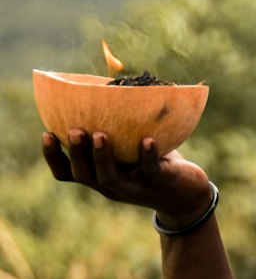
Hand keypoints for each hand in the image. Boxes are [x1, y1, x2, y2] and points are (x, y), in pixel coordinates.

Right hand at [42, 130, 214, 228]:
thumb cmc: (153, 164)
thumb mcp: (128, 148)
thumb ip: (114, 129)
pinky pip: (150, 171)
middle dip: (77, 153)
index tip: (46, 133)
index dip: (53, 156)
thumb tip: (104, 83)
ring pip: (110, 177)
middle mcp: (110, 185)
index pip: (66, 172)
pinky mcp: (158, 184)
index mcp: (98, 176)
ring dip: (102, 156)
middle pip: (84, 174)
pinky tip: (147, 140)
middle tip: (74, 130)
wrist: (186, 195)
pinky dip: (147, 155)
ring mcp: (134, 188)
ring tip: (100, 134)